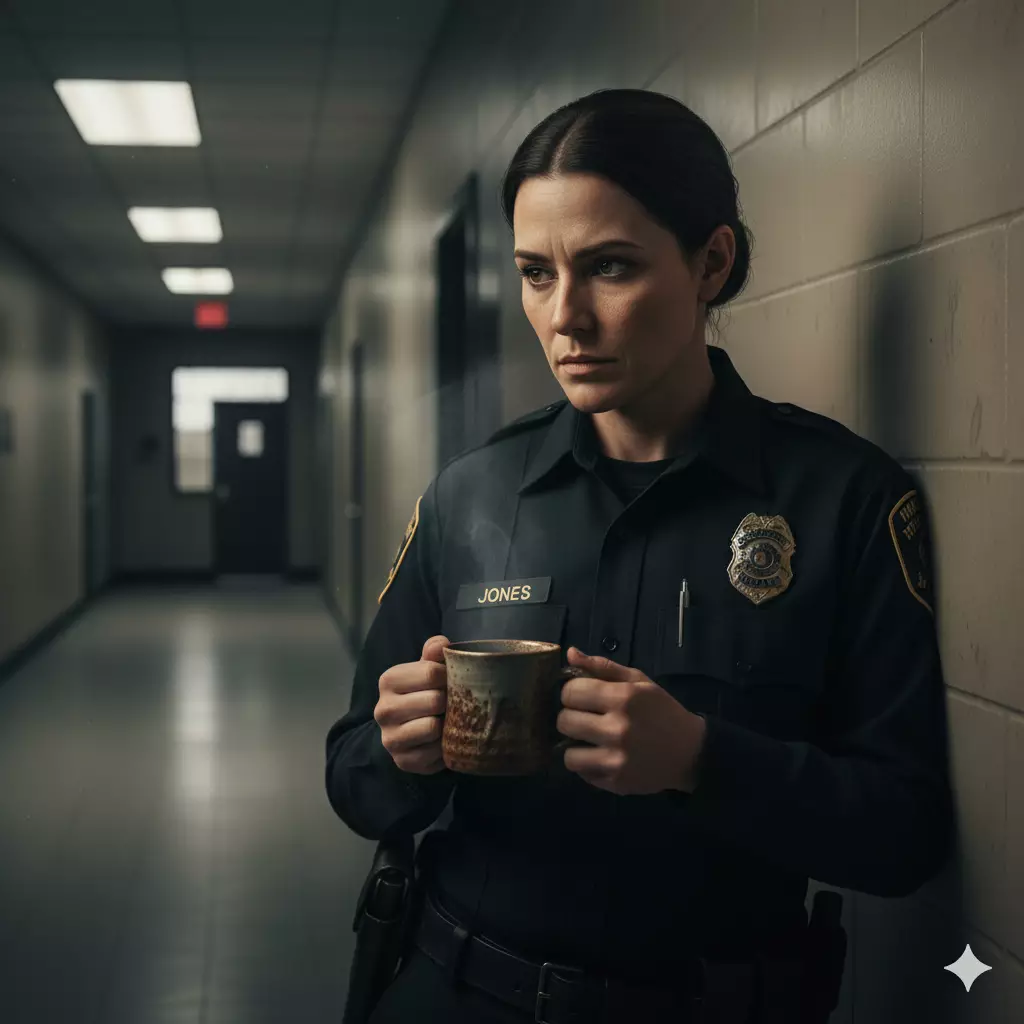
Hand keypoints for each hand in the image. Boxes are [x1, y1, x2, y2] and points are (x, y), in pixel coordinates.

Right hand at [374, 635, 448, 773]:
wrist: (408, 730)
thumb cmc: (422, 692)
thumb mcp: (426, 668)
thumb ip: (433, 652)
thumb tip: (442, 644)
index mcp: (389, 680)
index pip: (431, 673)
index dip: (450, 677)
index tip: (451, 681)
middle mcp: (383, 709)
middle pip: (434, 701)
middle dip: (450, 702)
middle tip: (452, 703)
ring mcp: (390, 738)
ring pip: (432, 728)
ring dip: (446, 725)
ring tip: (446, 721)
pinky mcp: (402, 761)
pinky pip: (433, 754)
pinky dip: (443, 748)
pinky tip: (441, 740)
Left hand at [556, 647, 706, 795]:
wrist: (691, 752)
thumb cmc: (662, 711)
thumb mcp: (638, 681)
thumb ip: (603, 667)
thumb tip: (570, 653)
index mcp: (623, 698)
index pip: (570, 692)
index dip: (571, 692)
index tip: (581, 696)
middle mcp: (617, 729)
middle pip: (564, 722)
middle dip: (570, 717)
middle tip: (585, 718)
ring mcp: (616, 759)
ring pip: (568, 755)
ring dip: (575, 747)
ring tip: (589, 741)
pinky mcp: (616, 782)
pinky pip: (582, 774)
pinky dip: (588, 765)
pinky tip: (602, 756)